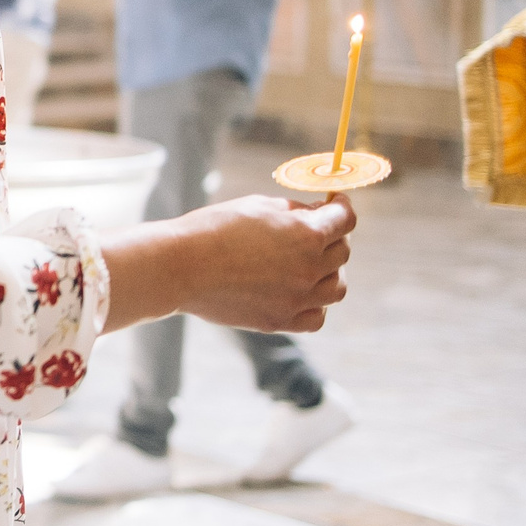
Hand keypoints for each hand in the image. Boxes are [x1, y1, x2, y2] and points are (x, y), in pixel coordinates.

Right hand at [152, 193, 355, 332]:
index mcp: (306, 234)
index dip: (343, 208)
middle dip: (332, 237)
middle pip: (342, 252)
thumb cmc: (215, 229)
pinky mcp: (280, 321)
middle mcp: (308, 268)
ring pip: (336, 288)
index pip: (345, 220)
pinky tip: (299, 292)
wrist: (180, 267)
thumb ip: (295, 211)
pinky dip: (315, 304)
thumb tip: (317, 215)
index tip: (337, 204)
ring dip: (329, 273)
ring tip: (308, 264)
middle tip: (313, 231)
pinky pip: (316, 317)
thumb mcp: (259, 206)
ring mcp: (297, 299)